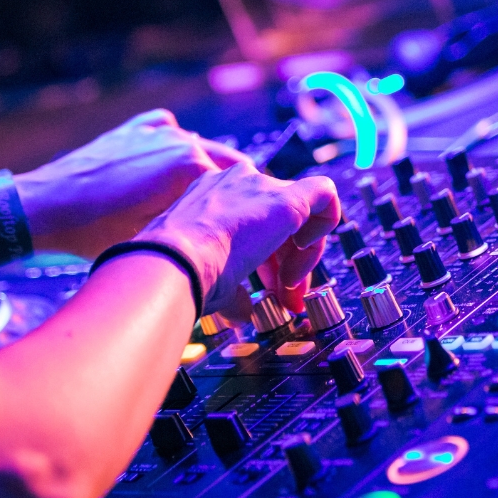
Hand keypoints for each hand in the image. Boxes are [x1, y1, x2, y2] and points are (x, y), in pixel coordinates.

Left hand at [15, 109, 249, 256]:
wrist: (42, 209)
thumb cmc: (95, 232)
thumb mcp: (153, 238)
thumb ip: (195, 227)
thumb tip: (219, 239)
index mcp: (190, 166)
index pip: (237, 185)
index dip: (244, 206)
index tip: (251, 221)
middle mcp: (179, 140)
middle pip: (223, 162)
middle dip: (232, 185)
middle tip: (234, 211)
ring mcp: (154, 132)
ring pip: (196, 147)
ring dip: (204, 167)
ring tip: (202, 195)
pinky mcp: (133, 131)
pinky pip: (167, 130)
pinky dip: (175, 145)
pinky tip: (170, 164)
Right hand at [135, 162, 339, 322]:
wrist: (172, 263)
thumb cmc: (178, 274)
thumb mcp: (208, 280)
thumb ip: (233, 291)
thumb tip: (244, 312)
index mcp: (211, 199)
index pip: (254, 225)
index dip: (269, 261)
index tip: (269, 290)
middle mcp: (235, 185)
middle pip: (280, 221)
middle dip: (289, 264)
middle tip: (286, 298)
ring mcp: (259, 186)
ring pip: (302, 213)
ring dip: (302, 258)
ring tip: (289, 292)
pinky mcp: (286, 198)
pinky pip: (325, 194)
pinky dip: (326, 225)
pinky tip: (305, 257)